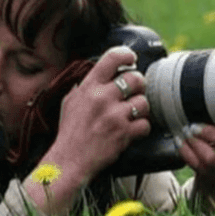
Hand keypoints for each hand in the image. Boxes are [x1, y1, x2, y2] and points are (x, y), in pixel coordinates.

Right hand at [50, 46, 151, 182]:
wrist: (69, 160)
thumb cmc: (70, 132)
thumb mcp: (70, 101)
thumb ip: (85, 86)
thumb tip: (102, 73)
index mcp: (89, 87)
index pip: (112, 58)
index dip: (127, 55)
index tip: (131, 59)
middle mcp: (102, 98)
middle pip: (136, 78)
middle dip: (138, 85)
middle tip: (134, 91)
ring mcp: (114, 116)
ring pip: (143, 102)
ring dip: (140, 109)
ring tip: (131, 114)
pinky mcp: (124, 134)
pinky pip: (145, 124)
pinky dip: (141, 128)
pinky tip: (132, 130)